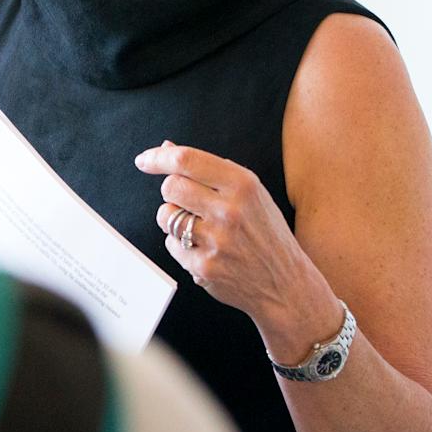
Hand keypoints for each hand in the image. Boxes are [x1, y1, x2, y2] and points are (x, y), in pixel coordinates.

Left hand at [136, 142, 341, 361]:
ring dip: (173, 219)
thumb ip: (210, 170)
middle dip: (171, 191)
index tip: (144, 160)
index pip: (186, 161)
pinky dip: (181, 246)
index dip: (158, 157)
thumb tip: (167, 147)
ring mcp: (216, 241)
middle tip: (187, 201)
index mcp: (243, 185)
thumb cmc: (265, 233)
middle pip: (170, 187)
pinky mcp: (204, 266)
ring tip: (199, 227)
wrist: (286, 284)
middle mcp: (229, 211)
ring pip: (165, 215)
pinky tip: (206, 250)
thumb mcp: (250, 194)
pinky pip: (171, 245)